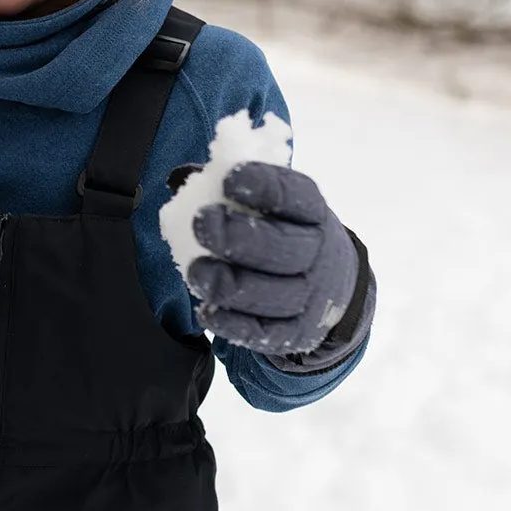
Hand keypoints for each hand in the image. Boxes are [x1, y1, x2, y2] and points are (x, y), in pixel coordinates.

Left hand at [187, 162, 367, 365]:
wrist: (331, 285)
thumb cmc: (286, 233)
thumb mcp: (274, 207)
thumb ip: (230, 188)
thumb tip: (179, 176)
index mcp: (313, 213)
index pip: (295, 197)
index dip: (265, 187)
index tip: (229, 179)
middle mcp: (318, 254)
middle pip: (284, 248)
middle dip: (239, 237)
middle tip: (202, 224)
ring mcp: (309, 297)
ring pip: (273, 295)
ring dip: (230, 284)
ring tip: (195, 272)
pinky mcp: (295, 334)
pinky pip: (264, 333)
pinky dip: (233, 324)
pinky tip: (206, 310)